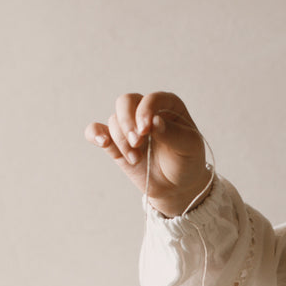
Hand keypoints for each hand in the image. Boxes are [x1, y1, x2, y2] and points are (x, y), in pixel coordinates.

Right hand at [86, 92, 210, 216]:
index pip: (150, 99)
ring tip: (136, 159)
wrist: (177, 186)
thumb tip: (153, 122)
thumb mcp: (189, 147)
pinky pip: (96, 131)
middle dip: (128, 122)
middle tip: (137, 143)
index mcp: (167, 105)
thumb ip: (173, 133)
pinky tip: (103, 142)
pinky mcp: (116, 143)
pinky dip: (95, 134)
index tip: (147, 130)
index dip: (144, 111)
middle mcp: (145, 111)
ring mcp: (129, 127)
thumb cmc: (187, 161)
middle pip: (125, 102)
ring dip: (122, 141)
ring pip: (114, 121)